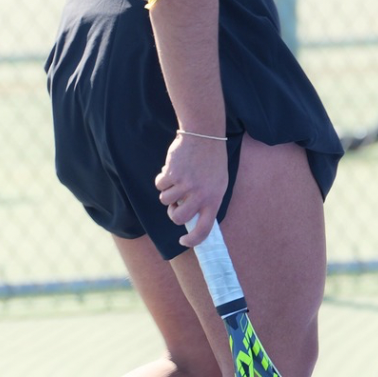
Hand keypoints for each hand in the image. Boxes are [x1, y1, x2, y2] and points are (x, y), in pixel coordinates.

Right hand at [154, 129, 228, 245]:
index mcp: (214, 199)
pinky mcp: (172, 174)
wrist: (204, 135)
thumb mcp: (218, 183)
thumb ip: (207, 201)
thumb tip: (192, 219)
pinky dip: (162, 179)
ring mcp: (185, 185)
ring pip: (165, 200)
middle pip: (178, 218)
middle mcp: (200, 195)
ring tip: (176, 180)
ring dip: (167, 192)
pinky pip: (159, 185)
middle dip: (173, 213)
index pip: (204, 229)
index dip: (192, 240)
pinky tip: (171, 170)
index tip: (183, 241)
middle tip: (175, 204)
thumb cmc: (212, 161)